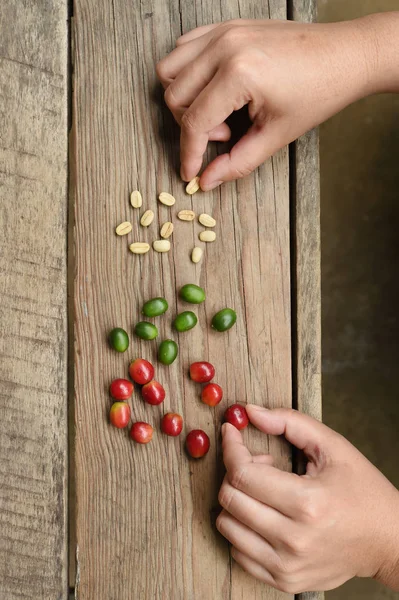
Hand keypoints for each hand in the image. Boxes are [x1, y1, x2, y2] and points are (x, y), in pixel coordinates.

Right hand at [156, 14, 398, 189]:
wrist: (344, 56)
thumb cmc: (318, 92)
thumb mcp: (276, 136)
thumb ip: (237, 162)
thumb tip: (207, 180)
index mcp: (239, 74)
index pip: (194, 122)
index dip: (189, 154)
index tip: (189, 172)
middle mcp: (224, 47)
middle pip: (175, 96)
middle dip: (192, 126)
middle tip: (224, 134)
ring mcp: (223, 31)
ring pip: (170, 70)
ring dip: (184, 99)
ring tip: (217, 111)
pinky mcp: (226, 26)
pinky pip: (184, 48)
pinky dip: (188, 72)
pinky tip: (213, 89)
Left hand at [216, 406, 398, 592]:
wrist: (387, 540)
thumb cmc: (362, 490)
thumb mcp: (333, 446)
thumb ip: (290, 422)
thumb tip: (251, 412)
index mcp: (307, 504)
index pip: (243, 474)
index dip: (230, 447)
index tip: (230, 431)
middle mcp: (293, 539)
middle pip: (230, 498)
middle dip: (234, 470)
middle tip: (260, 462)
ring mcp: (287, 565)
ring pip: (227, 525)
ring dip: (236, 499)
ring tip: (264, 490)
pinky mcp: (284, 580)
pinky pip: (237, 552)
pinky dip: (241, 527)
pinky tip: (264, 513)